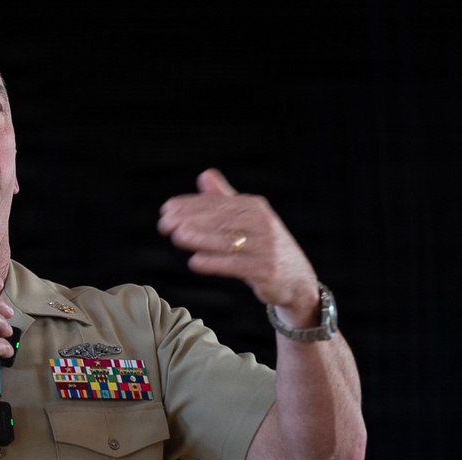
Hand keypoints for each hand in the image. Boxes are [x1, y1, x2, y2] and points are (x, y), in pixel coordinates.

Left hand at [157, 168, 319, 325]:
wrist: (296, 281)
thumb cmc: (264, 247)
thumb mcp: (248, 220)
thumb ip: (226, 199)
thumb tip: (205, 175)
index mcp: (255, 208)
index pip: (218, 204)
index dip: (190, 205)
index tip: (166, 210)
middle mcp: (263, 224)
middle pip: (221, 220)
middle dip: (190, 220)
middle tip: (165, 224)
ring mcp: (267, 248)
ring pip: (228, 242)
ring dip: (201, 239)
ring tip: (177, 237)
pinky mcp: (267, 271)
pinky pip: (237, 266)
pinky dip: (215, 263)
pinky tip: (195, 262)